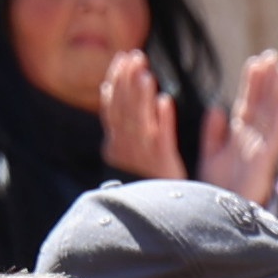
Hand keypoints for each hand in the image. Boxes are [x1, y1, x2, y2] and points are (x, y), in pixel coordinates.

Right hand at [98, 51, 188, 181]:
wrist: (154, 222)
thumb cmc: (145, 184)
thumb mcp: (131, 154)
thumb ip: (130, 127)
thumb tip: (131, 95)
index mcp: (115, 146)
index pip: (112, 109)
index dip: (115, 83)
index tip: (121, 60)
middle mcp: (124, 150)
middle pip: (123, 111)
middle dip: (127, 82)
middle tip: (135, 56)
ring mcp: (141, 159)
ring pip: (138, 123)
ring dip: (141, 97)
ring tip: (146, 73)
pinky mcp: (161, 168)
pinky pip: (160, 141)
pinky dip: (161, 121)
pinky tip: (165, 102)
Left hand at [195, 51, 277, 204]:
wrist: (223, 214)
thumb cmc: (217, 189)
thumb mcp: (210, 156)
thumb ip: (212, 133)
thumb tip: (216, 108)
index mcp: (238, 136)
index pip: (246, 103)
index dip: (251, 83)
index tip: (255, 62)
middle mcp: (251, 139)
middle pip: (260, 103)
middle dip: (265, 80)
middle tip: (271, 55)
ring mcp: (259, 148)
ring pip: (269, 114)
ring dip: (275, 92)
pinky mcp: (264, 160)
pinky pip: (273, 134)